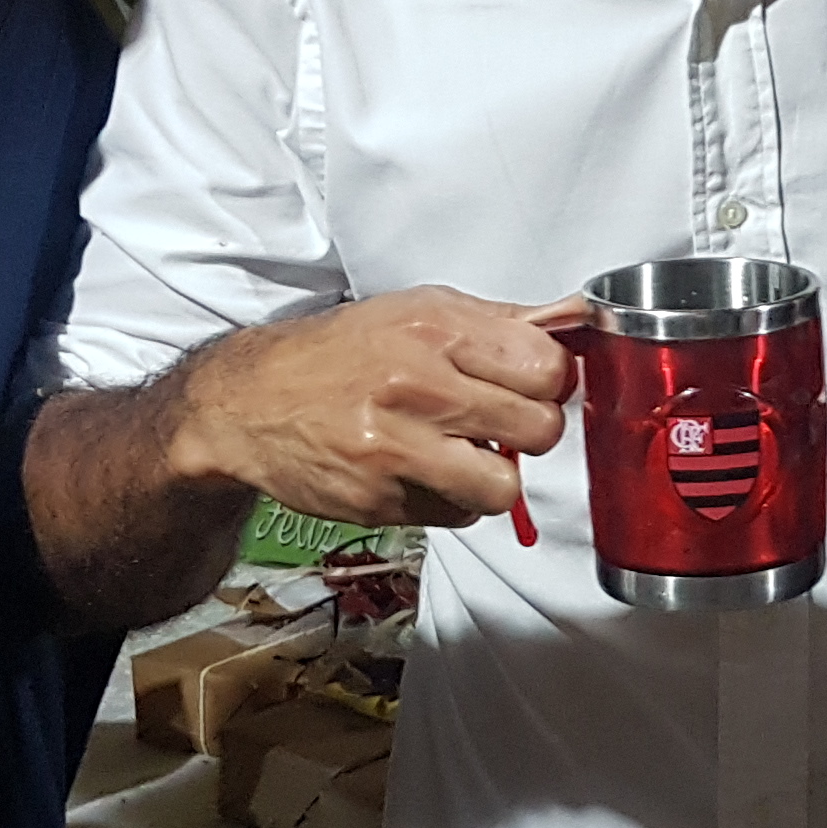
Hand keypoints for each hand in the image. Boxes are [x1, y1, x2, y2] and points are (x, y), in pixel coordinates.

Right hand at [170, 287, 580, 528]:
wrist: (249, 402)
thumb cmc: (340, 353)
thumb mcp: (418, 311)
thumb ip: (501, 321)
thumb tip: (577, 319)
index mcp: (435, 329)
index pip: (547, 367)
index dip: (549, 381)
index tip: (532, 384)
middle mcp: (415, 386)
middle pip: (538, 429)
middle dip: (529, 430)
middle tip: (500, 421)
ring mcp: (395, 449)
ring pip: (504, 486)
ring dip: (494, 476)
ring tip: (467, 455)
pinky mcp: (380, 502)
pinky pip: (458, 516)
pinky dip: (452, 501)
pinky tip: (424, 473)